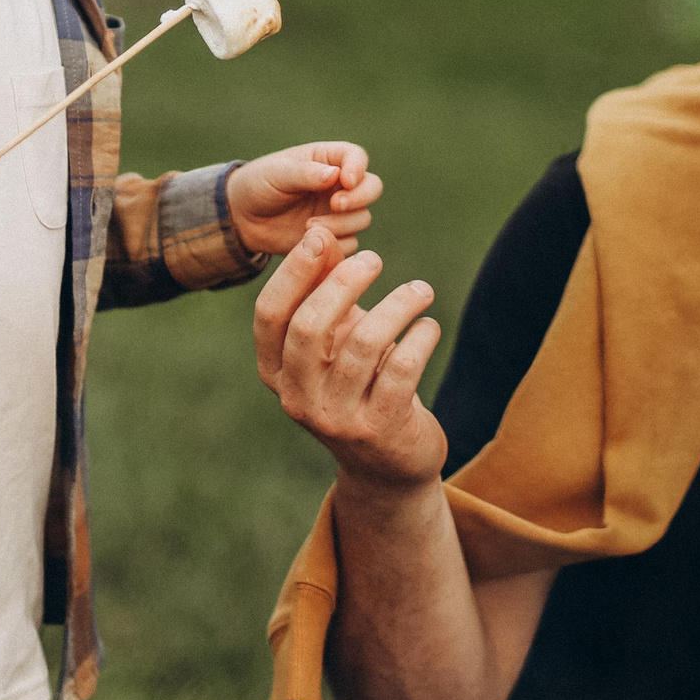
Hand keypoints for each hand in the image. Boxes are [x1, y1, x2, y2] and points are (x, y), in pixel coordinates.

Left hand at [227, 141, 382, 257]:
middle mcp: (339, 185)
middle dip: (359, 197)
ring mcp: (338, 212)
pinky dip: (336, 245)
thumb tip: (336, 175)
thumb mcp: (277, 174)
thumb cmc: (258, 185)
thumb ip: (305, 174)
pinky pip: (350, 243)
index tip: (346, 180)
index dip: (357, 168)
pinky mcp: (333, 237)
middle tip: (335, 204)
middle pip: (372, 187)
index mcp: (327, 160)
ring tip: (308, 225)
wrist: (242, 220)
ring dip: (341, 224)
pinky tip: (310, 241)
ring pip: (362, 218)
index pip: (356, 157)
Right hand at [254, 226, 447, 492]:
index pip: (270, 316)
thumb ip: (322, 292)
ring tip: (421, 290)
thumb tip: (320, 234)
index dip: (293, 272)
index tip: (321, 236)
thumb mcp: (333, 341)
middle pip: (310, 327)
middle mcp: (297, 399)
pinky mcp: (380, 429)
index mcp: (276, 373)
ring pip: (363, 344)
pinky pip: (401, 368)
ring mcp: (337, 419)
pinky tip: (430, 325)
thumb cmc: (357, 385)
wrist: (387, 465)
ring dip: (396, 305)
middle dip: (343, 282)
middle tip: (374, 259)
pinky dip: (420, 337)